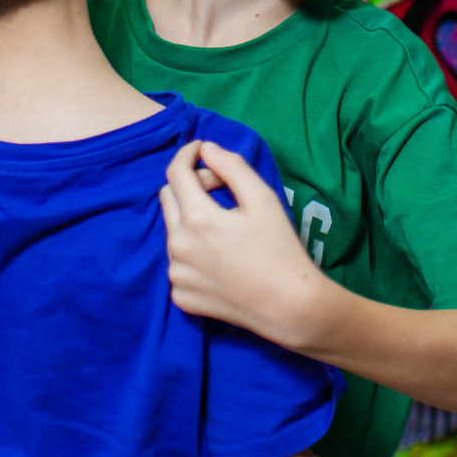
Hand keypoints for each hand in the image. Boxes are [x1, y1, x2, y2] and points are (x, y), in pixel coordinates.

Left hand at [159, 140, 327, 347]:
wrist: (288, 307)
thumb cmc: (280, 249)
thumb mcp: (263, 199)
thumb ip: (232, 167)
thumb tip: (206, 149)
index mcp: (196, 219)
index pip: (176, 173)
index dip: (187, 154)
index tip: (200, 149)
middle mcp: (178, 246)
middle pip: (168, 199)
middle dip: (190, 185)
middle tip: (220, 188)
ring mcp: (177, 275)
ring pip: (172, 231)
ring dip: (190, 220)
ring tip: (225, 228)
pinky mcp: (181, 296)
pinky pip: (178, 264)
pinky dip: (193, 254)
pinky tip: (220, 260)